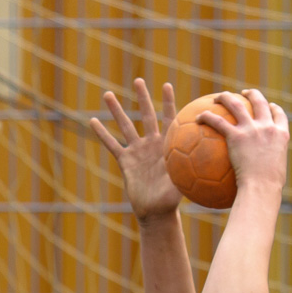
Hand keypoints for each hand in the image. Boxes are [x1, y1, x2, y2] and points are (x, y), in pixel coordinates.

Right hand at [89, 78, 181, 221]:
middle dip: (142, 98)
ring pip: (125, 126)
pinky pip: (112, 145)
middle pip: (146, 115)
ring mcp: (137, 151)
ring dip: (116, 110)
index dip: (167, 102)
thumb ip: (184, 171)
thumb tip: (198, 163)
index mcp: (167, 146)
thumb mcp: (180, 184)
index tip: (166, 85)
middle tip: (138, 80)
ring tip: (107, 94)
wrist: (156, 212)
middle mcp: (151, 144)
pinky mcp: (125, 161)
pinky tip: (93, 121)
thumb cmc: (172, 200)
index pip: (168, 119)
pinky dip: (103, 134)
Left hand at [199, 89, 289, 193]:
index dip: (273, 108)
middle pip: (259, 102)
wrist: (262, 187)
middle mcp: (268, 127)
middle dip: (251, 94)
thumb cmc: (269, 189)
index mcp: (281, 135)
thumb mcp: (275, 176)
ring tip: (218, 97)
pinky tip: (198, 118)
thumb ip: (270, 169)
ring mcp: (252, 129)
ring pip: (237, 104)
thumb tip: (264, 179)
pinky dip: (207, 116)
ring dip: (226, 97)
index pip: (279, 115)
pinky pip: (218, 121)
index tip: (269, 106)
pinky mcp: (236, 135)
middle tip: (244, 94)